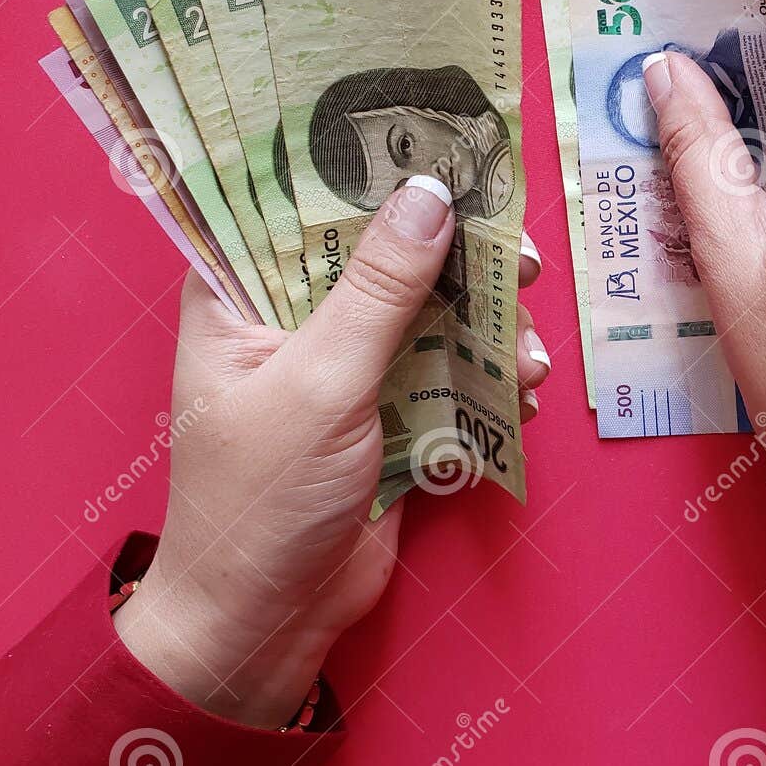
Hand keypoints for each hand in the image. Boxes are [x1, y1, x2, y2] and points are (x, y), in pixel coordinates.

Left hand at [118, 179, 550, 726]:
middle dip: (456, 255)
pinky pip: (445, 371)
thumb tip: (430, 194)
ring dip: (485, 326)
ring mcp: (341, 366)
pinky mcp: (385, 413)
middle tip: (518, 260)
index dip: (373, 164)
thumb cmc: (260, 501)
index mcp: (238, 291)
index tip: (448, 139)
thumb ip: (379, 289)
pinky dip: (487, 377)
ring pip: (426, 311)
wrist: (266, 626)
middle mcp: (288, 316)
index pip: (301, 197)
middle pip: (382, 250)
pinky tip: (521, 393)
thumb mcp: (321, 383)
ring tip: (527, 357)